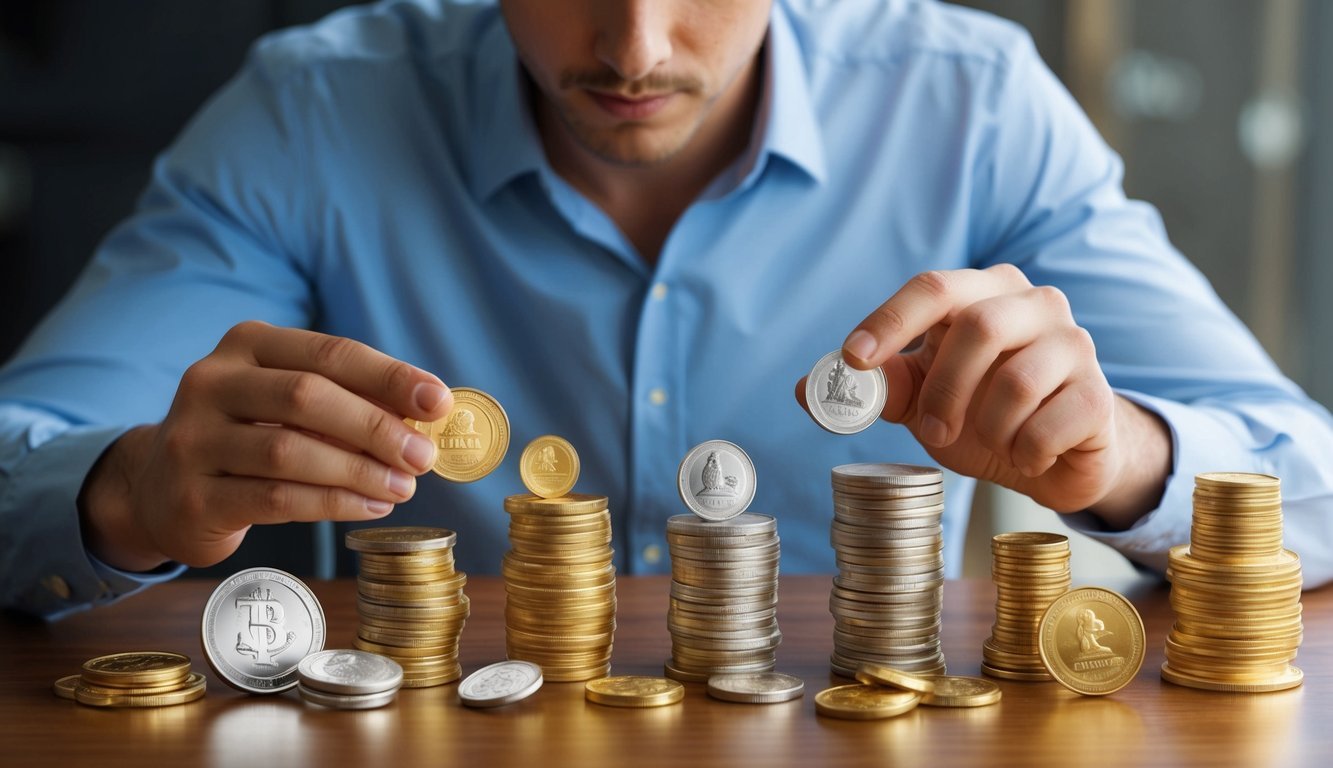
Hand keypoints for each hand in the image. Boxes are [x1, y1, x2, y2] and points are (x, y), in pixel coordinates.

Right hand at [79, 321, 452, 569]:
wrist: (157, 489)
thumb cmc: (247, 437)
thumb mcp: (286, 402)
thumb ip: (346, 399)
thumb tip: (427, 414)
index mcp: (246, 345)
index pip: (329, 352)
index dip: (389, 376)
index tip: (438, 401)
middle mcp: (211, 382)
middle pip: (307, 396)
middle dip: (376, 426)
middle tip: (423, 455)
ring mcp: (194, 440)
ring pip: (290, 451)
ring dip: (359, 471)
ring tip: (404, 487)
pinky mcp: (193, 496)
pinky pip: (275, 498)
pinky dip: (333, 503)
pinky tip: (370, 505)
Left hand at [796, 265, 1170, 526]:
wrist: (1057, 457)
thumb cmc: (984, 413)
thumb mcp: (923, 400)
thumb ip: (877, 389)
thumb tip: (806, 390)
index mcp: (985, 293)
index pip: (933, 288)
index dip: (889, 321)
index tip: (853, 359)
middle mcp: (1035, 305)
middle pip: (978, 327)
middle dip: (943, 388)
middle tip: (932, 431)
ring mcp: (1075, 345)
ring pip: (1016, 380)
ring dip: (985, 426)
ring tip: (987, 441)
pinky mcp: (1100, 396)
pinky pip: (1049, 424)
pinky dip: (1024, 450)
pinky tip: (1026, 454)